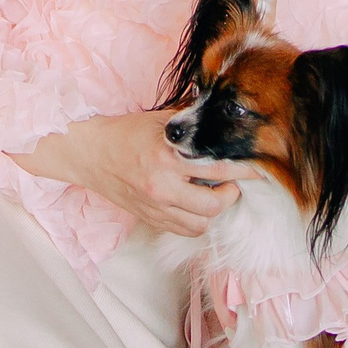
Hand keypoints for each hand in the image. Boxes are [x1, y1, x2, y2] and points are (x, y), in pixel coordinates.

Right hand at [20, 112, 254, 240]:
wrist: (88, 153)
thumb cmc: (124, 133)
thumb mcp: (160, 121)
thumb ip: (192, 124)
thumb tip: (223, 117)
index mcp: (168, 158)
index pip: (219, 168)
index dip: (244, 170)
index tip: (259, 168)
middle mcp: (162, 187)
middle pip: (214, 205)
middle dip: (230, 195)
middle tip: (230, 182)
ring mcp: (155, 207)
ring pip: (200, 224)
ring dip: (212, 211)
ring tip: (210, 193)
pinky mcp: (150, 219)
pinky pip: (183, 230)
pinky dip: (195, 220)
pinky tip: (193, 203)